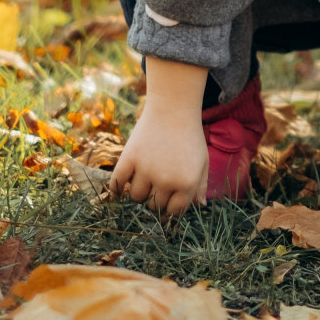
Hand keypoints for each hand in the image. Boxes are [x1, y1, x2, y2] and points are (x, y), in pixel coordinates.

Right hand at [110, 57, 210, 214]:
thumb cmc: (190, 135)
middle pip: (154, 206)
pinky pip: (118, 183)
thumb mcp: (203, 160)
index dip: (170, 208)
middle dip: (155, 200)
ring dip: (139, 193)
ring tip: (142, 182)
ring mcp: (146, 170)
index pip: (174, 211)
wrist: (173, 108)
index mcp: (186, 184)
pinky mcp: (129, 158)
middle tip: (155, 189)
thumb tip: (200, 206)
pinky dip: (116, 189)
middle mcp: (166, 181)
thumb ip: (201, 185)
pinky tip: (118, 191)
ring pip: (136, 197)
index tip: (167, 202)